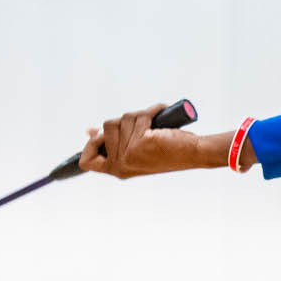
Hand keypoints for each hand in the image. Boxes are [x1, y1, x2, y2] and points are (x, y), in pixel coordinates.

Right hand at [80, 105, 230, 177]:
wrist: (194, 154)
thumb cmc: (167, 151)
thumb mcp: (135, 148)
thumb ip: (112, 141)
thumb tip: (89, 130)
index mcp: (117, 169)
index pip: (86, 162)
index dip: (91, 143)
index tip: (103, 134)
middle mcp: (121, 164)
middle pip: (106, 127)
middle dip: (125, 121)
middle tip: (144, 130)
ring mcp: (130, 154)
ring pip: (123, 118)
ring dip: (140, 116)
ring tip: (154, 127)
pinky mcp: (142, 142)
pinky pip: (141, 114)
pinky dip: (153, 110)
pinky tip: (161, 115)